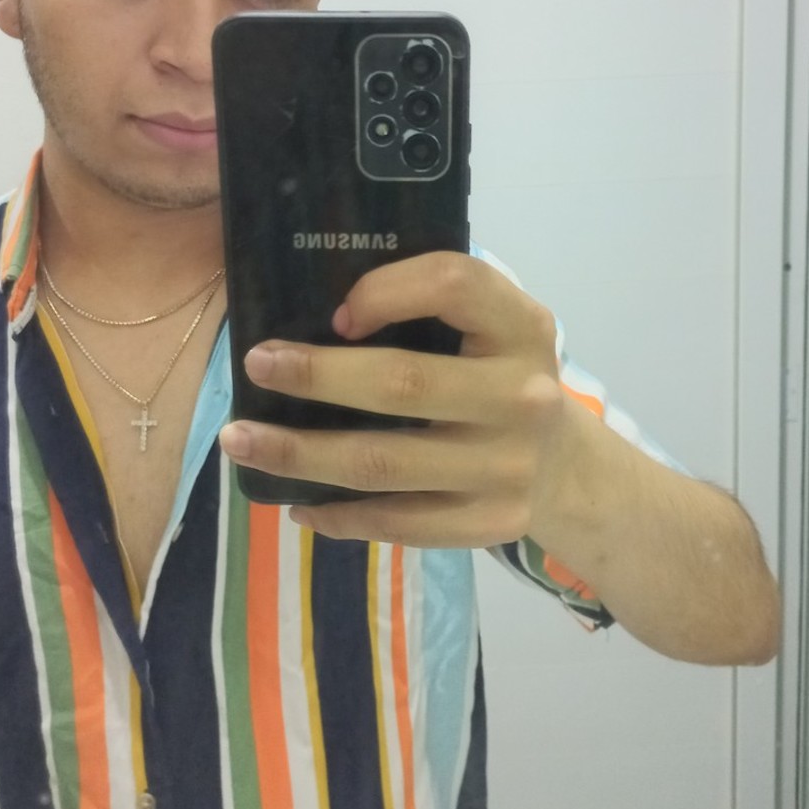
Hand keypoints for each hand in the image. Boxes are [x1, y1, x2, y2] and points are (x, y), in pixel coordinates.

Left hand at [218, 252, 570, 545]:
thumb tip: (320, 316)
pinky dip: (339, 517)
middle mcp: (522, 396)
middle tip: (256, 367)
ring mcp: (507, 468)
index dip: (387, 290)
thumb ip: (434, 307)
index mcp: (522, 327)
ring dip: (300, 454)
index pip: (454, 284)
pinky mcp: (490, 524)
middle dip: (316, 376)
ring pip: (383, 464)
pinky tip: (297, 503)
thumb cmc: (501, 376)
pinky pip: (398, 522)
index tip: (337, 313)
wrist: (566, 467)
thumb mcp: (493, 325)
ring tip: (241, 442)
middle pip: (402, 384)